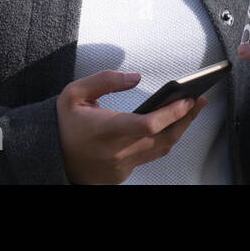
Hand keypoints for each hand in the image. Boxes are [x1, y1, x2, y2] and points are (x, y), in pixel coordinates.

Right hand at [56, 70, 208, 183]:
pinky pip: (149, 156)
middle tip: (199, 100)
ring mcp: (121, 166)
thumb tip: (135, 77)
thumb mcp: (75, 93)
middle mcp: (117, 151)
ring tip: (190, 110)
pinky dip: (161, 141)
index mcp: (105, 130)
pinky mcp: (122, 174)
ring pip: (160, 149)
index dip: (172, 113)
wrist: (50, 157)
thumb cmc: (63, 123)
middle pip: (163, 138)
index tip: (188, 99)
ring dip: (178, 130)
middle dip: (185, 119)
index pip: (148, 125)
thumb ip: (105, 80)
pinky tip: (168, 126)